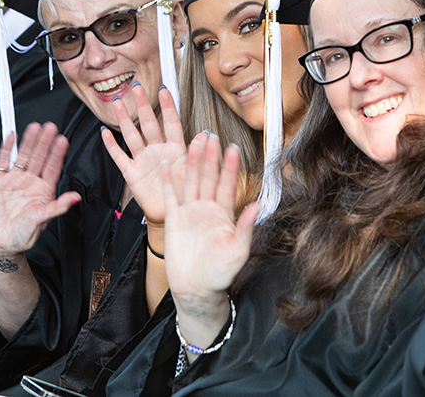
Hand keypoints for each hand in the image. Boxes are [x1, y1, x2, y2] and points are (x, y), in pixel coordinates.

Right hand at [0, 123, 77, 261]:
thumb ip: (58, 207)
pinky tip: (12, 136)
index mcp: (44, 190)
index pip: (53, 167)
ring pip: (23, 155)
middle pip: (39, 157)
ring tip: (35, 127)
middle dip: (45, 142)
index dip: (57, 153)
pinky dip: (7, 148)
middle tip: (51, 127)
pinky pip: (3, 160)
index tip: (63, 140)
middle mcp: (31, 181)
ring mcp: (15, 179)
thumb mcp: (42, 220)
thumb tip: (76, 198)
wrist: (0, 242)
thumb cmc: (22, 234)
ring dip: (29, 141)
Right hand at [101, 84, 186, 227]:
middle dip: (143, 105)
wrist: (169, 214)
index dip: (168, 106)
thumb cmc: (183, 192)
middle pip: (149, 123)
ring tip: (117, 102)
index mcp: (175, 149)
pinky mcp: (132, 172)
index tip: (164, 89)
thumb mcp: (194, 173)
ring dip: (125, 119)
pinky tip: (104, 133)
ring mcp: (143, 160)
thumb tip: (206, 134)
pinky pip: (120, 156)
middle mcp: (158, 150)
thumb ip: (198, 154)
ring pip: (132, 135)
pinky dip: (111, 145)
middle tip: (136, 87)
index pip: (171, 123)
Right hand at [164, 134, 256, 347]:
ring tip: (192, 142)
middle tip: (210, 135)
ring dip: (191, 163)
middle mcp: (207, 209)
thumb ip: (245, 227)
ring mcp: (189, 212)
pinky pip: (170, 197)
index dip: (229, 167)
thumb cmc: (221, 273)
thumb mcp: (238, 251)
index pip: (226, 185)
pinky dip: (168, 181)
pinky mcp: (174, 220)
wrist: (196, 289)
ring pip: (190, 182)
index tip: (233, 149)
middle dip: (209, 157)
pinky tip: (166, 164)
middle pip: (207, 177)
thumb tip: (257, 206)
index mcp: (224, 214)